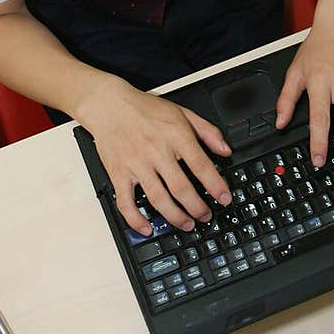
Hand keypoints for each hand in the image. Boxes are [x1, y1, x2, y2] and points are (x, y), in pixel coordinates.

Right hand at [79, 75, 232, 235]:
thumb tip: (225, 150)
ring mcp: (136, 164)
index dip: (216, 185)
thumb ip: (207, 131)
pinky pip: (126, 202)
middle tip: (205, 216)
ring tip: (186, 224)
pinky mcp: (119, 173)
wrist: (108, 105)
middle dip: (197, 207)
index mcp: (175, 135)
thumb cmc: (144, 108)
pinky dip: (135, 219)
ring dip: (174, 216)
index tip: (225, 198)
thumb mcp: (182, 112)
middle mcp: (156, 151)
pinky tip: (146, 228)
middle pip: (181, 188)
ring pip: (158, 198)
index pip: (200, 165)